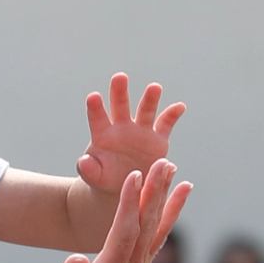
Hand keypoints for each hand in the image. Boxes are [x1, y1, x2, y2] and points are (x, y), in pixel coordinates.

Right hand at [50, 158, 192, 262]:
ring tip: (171, 166)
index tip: (134, 175)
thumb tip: (75, 259)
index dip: (127, 205)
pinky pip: (158, 235)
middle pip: (145, 223)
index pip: (122, 234)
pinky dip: (170, 212)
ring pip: (153, 225)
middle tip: (163, 159)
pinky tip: (180, 193)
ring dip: (162, 195)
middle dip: (153, 191)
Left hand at [75, 74, 186, 195]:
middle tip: (119, 77)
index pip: (98, 118)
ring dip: (150, 99)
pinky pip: (165, 124)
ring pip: (145, 111)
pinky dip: (173, 115)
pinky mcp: (157, 139)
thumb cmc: (104, 178)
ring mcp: (140, 131)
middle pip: (120, 105)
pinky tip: (180, 107)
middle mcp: (122, 126)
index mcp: (103, 133)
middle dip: (120, 92)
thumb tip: (83, 162)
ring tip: (154, 87)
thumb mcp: (94, 177)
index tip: (93, 97)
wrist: (125, 185)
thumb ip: (88, 170)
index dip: (95, 107)